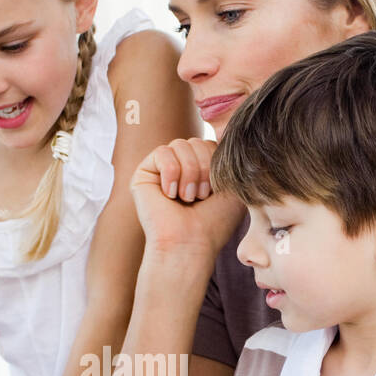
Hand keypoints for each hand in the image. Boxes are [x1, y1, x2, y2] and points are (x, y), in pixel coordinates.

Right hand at [130, 137, 243, 258]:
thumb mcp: (232, 185)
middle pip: (196, 141)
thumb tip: (228, 131)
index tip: (215, 192)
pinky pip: (162, 152)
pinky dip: (171, 173)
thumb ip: (229, 158)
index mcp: (200, 171)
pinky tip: (170, 195)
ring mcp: (161, 170)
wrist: (191, 243)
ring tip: (187, 198)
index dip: (216, 163)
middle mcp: (180, 168)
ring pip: (180, 144)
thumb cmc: (213, 223)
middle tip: (200, 197)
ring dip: (189, 173)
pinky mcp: (144, 174)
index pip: (210, 144)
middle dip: (204, 168)